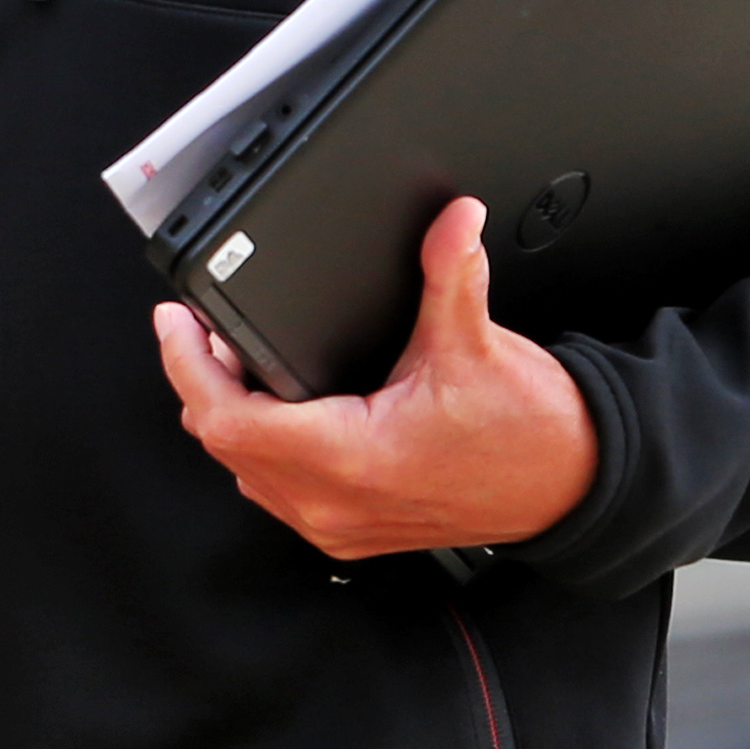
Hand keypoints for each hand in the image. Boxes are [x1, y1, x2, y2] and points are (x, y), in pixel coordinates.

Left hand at [157, 194, 599, 557]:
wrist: (573, 486)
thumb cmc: (529, 434)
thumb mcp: (476, 343)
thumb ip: (451, 272)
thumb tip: (451, 219)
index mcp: (351, 458)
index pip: (226, 418)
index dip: (187, 365)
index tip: (176, 323)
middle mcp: (334, 503)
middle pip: (224, 444)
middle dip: (204, 381)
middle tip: (201, 329)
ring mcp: (340, 524)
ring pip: (246, 471)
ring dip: (231, 416)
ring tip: (235, 361)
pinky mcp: (353, 529)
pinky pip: (277, 489)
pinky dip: (262, 445)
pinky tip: (278, 407)